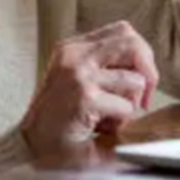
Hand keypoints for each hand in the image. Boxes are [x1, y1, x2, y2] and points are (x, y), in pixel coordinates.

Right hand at [20, 21, 159, 156]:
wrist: (32, 148)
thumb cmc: (59, 119)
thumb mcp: (78, 80)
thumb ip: (105, 66)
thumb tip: (145, 67)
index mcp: (72, 47)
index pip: (123, 31)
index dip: (141, 54)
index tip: (141, 79)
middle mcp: (74, 55)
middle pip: (132, 43)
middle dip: (147, 72)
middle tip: (142, 99)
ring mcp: (79, 75)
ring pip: (134, 79)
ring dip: (131, 105)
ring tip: (109, 118)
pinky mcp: (85, 97)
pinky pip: (126, 107)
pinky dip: (120, 122)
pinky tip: (100, 128)